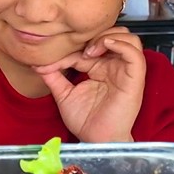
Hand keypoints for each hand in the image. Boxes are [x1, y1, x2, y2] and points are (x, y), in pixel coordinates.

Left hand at [33, 27, 145, 142]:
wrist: (95, 139)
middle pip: (113, 34)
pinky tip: (104, 47)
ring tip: (90, 51)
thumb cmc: (84, 120)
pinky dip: (121, 45)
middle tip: (77, 51)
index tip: (48, 62)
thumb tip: (38, 63)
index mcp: (99, 68)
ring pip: (128, 39)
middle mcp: (114, 66)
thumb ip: (53, 77)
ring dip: (108, 37)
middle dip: (94, 36)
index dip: (68, 50)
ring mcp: (125, 71)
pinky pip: (135, 54)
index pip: (86, 47)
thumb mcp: (64, 94)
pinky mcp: (134, 79)